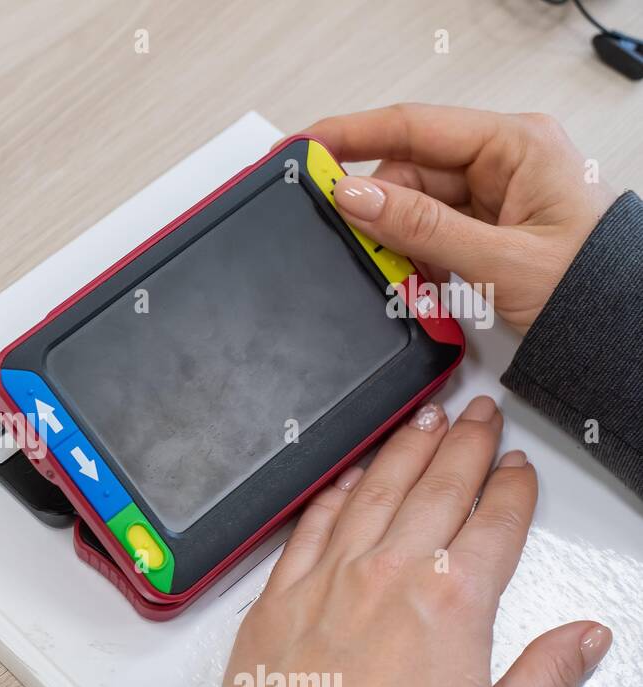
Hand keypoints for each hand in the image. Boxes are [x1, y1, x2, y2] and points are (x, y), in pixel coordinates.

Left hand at [223, 395, 610, 686]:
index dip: (512, 487)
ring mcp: (331, 577)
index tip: (518, 465)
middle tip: (480, 411)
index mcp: (453, 601)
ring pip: (374, 490)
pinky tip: (349, 475)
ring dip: (404, 448)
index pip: (495, 522)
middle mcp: (390, 574)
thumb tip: (586, 637)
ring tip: (424, 417)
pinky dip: (335, 492)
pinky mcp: (280, 593)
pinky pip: (311, 524)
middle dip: (465, 442)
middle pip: (437, 487)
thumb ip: (545, 674)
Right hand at [300, 104, 616, 332]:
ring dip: (398, 244)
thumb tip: (354, 196)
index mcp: (515, 146)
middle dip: (376, 212)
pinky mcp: (487, 228)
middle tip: (349, 243)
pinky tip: (420, 282)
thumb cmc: (593, 288)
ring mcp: (494, 196)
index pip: (414, 125)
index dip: (350, 135)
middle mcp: (502, 162)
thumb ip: (420, 226)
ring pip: (413, 209)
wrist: (623, 335)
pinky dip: (416, 259)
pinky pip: (430, 234)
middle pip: (407, 173)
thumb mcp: (498, 259)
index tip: (302, 147)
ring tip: (407, 279)